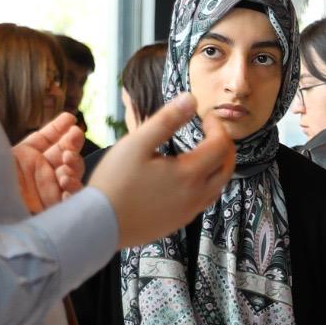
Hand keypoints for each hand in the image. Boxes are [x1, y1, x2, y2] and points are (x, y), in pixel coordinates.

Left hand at [10, 112, 84, 214]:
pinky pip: (71, 198)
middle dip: (73, 143)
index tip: (69, 117)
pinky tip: (66, 183)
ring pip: (72, 173)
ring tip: (65, 163)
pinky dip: (73, 190)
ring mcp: (46, 190)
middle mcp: (38, 172)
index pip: (47, 138)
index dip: (59, 127)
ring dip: (74, 165)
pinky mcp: (51, 209)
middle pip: (64, 153)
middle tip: (74, 136)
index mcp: (24, 156)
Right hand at [89, 95, 237, 248]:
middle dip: (224, 145)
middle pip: (227, 167)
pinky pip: (204, 200)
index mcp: (189, 174)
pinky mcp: (179, 222)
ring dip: (217, 165)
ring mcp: (189, 212)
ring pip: (218, 186)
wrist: (98, 225)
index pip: (220, 146)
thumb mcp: (137, 143)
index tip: (205, 116)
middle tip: (210, 131)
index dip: (218, 127)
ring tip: (202, 150)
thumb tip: (191, 99)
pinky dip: (206, 183)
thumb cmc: (114, 181)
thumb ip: (166, 119)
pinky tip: (188, 176)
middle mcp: (196, 196)